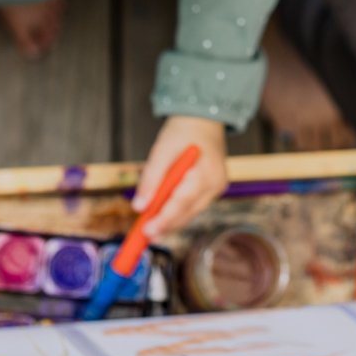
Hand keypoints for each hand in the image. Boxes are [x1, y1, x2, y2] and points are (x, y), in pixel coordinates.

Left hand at [134, 116, 227, 237]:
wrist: (202, 121)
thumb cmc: (183, 133)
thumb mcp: (161, 150)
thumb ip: (151, 179)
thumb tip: (139, 207)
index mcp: (206, 171)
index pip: (183, 201)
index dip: (165, 218)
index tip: (147, 230)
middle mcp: (216, 184)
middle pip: (188, 212)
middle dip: (166, 224)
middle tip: (144, 235)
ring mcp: (216, 188)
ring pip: (191, 212)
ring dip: (171, 220)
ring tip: (150, 226)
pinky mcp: (212, 190)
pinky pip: (193, 206)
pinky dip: (177, 211)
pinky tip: (163, 215)